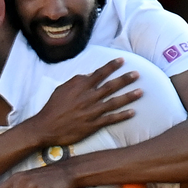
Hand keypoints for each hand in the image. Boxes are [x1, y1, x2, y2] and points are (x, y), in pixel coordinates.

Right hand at [26, 59, 141, 147]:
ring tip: (141, 92)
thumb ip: (76, 81)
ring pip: (114, 102)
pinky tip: (133, 112)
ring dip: (129, 96)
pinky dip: (122, 116)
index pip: (99, 73)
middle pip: (111, 86)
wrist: (46, 127)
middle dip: (125, 79)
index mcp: (80, 87)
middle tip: (137, 74)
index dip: (112, 66)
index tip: (122, 60)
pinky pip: (111, 119)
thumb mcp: (62, 89)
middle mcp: (88, 98)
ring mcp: (92, 112)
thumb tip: (89, 75)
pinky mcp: (93, 125)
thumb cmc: (53, 107)